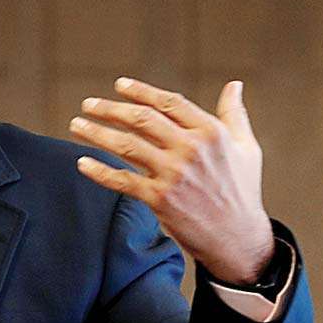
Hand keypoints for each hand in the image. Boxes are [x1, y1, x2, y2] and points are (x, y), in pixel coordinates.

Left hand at [68, 77, 274, 284]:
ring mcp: (173, 174)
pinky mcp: (159, 199)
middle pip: (141, 119)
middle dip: (109, 109)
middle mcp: (191, 149)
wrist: (238, 238)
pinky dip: (99, 171)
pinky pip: (121, 180)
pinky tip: (82, 163)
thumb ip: (234, 114)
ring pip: (126, 145)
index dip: (141, 91)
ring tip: (76, 125)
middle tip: (88, 104)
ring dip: (96, 133)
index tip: (119, 85)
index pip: (169, 103)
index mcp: (211, 132)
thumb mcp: (246, 147)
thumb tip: (234, 84)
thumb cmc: (242, 190)